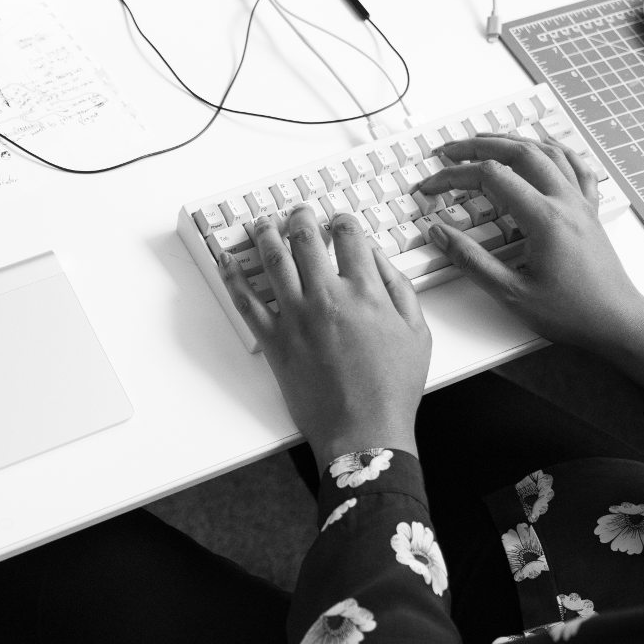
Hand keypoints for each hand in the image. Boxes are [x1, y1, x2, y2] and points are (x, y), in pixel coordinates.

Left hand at [219, 203, 430, 464]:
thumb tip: (378, 257)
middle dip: (300, 218)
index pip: (348, 237)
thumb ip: (399, 288)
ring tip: (262, 223)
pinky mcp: (274, 341)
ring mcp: (296, 317)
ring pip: (272, 261)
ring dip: (264, 235)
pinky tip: (226, 261)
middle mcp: (327, 296)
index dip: (341, 221)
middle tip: (297, 212)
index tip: (337, 220)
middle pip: (305, 240)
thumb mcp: (417, 332)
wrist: (364, 431)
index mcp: (365, 291)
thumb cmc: (393, 388)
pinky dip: (233, 278)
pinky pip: (246, 302)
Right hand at [416, 134, 643, 379]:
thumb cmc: (572, 313)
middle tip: (449, 150)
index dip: (454, 176)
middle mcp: (565, 202)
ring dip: (512, 140)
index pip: (490, 177)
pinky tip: (545, 145)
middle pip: (518, 152)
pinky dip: (556, 149)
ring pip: (547, 152)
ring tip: (485, 139)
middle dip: (478, 145)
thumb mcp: (511, 293)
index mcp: (544, 219)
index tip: (431, 187)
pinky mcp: (589, 211)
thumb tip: (438, 233)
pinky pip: (576, 167)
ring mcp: (580, 203)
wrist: (618, 322)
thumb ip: (470, 260)